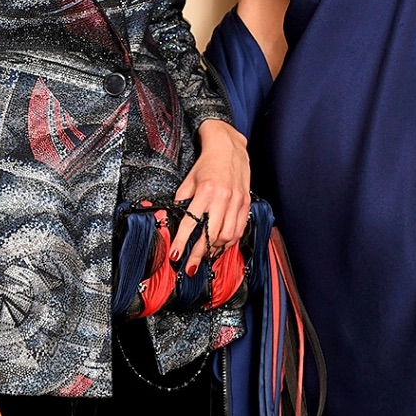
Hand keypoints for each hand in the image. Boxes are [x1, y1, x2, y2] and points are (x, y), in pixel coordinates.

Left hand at [172, 120, 251, 274]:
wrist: (229, 148)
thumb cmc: (206, 164)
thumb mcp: (188, 180)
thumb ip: (181, 201)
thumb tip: (170, 219)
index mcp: (206, 191)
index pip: (191, 223)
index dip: (181, 242)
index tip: (175, 256)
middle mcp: (223, 198)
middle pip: (212, 235)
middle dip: (199, 254)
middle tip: (190, 267)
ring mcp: (237, 202)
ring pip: (228, 236)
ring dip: (215, 250)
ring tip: (205, 257)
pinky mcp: (246, 204)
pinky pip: (240, 229)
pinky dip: (230, 242)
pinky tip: (221, 246)